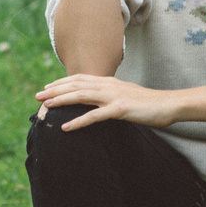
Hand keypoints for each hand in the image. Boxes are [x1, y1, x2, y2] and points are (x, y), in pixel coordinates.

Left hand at [36, 72, 180, 130]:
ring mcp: (113, 96)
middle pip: (75, 85)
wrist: (168, 104)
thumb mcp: (125, 95)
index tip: (47, 88)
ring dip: (61, 101)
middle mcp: (107, 85)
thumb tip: (98, 101)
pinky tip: (65, 127)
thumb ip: (110, 96)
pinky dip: (78, 121)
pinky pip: (94, 117)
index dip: (61, 83)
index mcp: (108, 82)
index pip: (79, 79)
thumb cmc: (147, 103)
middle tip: (37, 96)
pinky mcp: (119, 110)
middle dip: (55, 90)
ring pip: (81, 96)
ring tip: (45, 107)